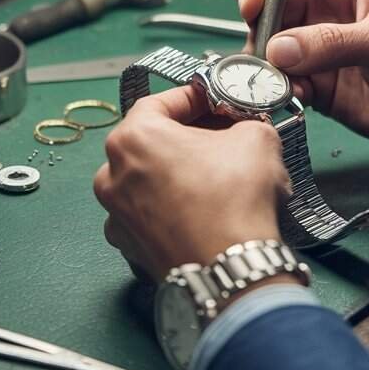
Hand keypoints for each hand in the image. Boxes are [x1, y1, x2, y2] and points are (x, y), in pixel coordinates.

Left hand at [94, 86, 289, 281]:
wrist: (229, 271)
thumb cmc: (234, 200)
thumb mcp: (257, 138)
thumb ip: (245, 123)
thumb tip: (246, 129)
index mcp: (132, 138)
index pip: (159, 102)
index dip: (193, 98)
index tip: (214, 100)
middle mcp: (112, 175)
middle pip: (150, 143)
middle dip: (186, 137)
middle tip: (220, 137)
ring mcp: (115, 216)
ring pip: (147, 181)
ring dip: (176, 175)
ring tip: (214, 178)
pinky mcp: (129, 248)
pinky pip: (150, 216)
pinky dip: (171, 210)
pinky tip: (201, 212)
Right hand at [235, 0, 368, 150]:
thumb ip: (333, 42)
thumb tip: (278, 49)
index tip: (252, 0)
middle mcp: (324, 7)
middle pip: (266, 2)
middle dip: (256, 24)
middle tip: (262, 50)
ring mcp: (317, 46)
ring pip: (267, 45)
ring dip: (263, 62)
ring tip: (278, 79)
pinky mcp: (318, 83)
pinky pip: (281, 81)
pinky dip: (277, 89)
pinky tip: (295, 97)